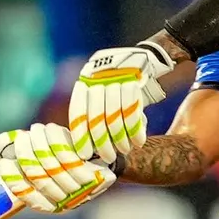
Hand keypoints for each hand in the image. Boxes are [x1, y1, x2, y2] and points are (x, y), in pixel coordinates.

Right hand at [0, 123, 115, 212]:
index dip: (15, 182)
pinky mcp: (94, 175)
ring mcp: (81, 191)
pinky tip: (49, 129)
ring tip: (35, 130)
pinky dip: (56, 141)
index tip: (4, 164)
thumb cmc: (65, 156)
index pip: (29, 198)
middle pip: (41, 178)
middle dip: (27, 155)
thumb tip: (0, 141)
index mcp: (50, 204)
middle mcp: (66, 202)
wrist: (101, 157)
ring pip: (54, 166)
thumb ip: (21, 151)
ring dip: (41, 145)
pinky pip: (70, 156)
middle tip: (22, 138)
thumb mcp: (41, 155)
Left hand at [70, 42, 175, 164]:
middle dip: (103, 142)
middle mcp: (96, 79)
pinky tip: (138, 141)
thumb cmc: (118, 88)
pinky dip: (135, 130)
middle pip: (97, 118)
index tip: (85, 155)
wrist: (140, 61)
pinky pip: (133, 112)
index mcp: (84, 83)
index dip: (81, 136)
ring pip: (115, 117)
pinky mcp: (134, 80)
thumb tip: (89, 150)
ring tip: (125, 150)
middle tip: (109, 157)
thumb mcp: (101, 97)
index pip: (78, 114)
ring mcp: (115, 78)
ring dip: (121, 138)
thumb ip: (95, 118)